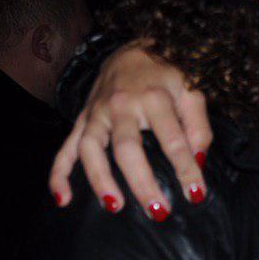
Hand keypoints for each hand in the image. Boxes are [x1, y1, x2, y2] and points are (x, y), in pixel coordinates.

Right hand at [48, 40, 212, 218]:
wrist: (135, 47)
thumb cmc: (169, 74)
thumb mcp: (193, 91)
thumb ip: (199, 126)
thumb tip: (198, 160)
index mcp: (155, 98)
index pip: (173, 140)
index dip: (187, 170)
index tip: (197, 194)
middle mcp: (122, 105)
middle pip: (127, 149)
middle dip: (142, 183)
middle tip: (158, 212)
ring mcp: (97, 113)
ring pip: (91, 149)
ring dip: (99, 180)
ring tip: (114, 206)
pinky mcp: (82, 118)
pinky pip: (65, 148)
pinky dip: (58, 174)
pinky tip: (63, 199)